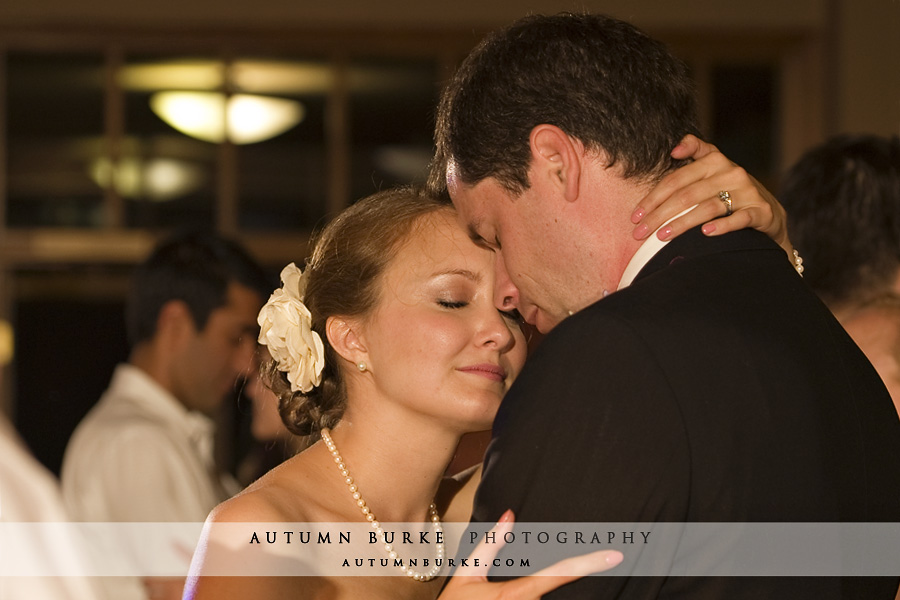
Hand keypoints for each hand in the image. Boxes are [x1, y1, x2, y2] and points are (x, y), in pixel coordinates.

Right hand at [438, 510, 622, 599]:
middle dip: (549, 587)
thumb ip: (489, 545)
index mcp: (515, 593)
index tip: (615, 555)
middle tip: (522, 586)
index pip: (558, 574)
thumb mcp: (466, 575)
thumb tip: (510, 515)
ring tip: (505, 597)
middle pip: (554, 594)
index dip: (589, 564)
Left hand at [631, 135, 792, 255]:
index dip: (653, 197)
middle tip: (640, 233)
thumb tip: (675, 148)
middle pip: (687, 195)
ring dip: (681, 224)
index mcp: (715, 161)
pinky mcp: (761, 211)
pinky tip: (704, 234)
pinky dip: (722, 226)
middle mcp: (731, 173)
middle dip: (659, 215)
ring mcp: (747, 192)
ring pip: (708, 207)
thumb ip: (696, 152)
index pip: (676, 180)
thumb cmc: (731, 192)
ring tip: (661, 237)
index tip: (635, 216)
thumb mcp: (714, 169)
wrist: (769, 213)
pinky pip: (739, 218)